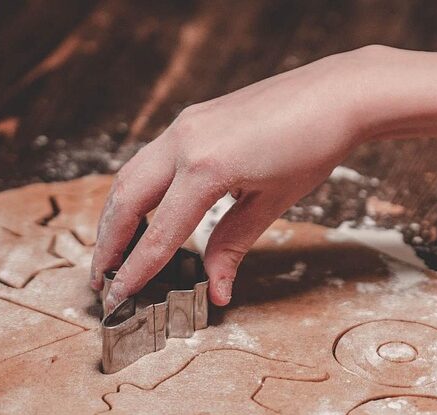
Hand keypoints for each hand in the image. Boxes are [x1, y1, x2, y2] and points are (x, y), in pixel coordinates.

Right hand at [90, 46, 387, 306]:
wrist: (336, 93)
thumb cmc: (312, 147)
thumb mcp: (271, 204)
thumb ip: (233, 246)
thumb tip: (216, 291)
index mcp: (205, 169)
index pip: (158, 233)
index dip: (135, 271)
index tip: (118, 300)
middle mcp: (184, 142)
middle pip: (126, 201)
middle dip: (108, 245)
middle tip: (101, 282)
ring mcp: (184, 126)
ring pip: (131, 176)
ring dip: (116, 217)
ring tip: (111, 253)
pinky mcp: (192, 119)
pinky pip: (150, 159)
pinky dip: (136, 191)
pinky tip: (139, 213)